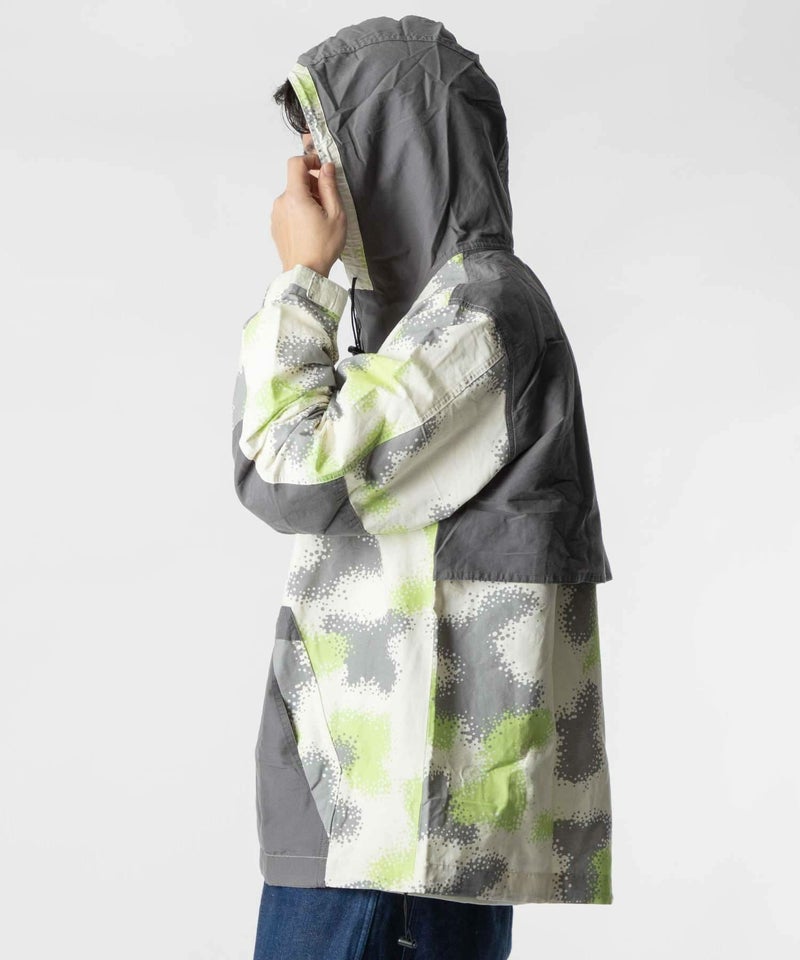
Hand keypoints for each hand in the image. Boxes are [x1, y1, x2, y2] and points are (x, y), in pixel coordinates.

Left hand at [270, 155, 346, 277]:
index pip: (295, 163)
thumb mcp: (336, 214)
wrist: (305, 273)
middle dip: (312, 184)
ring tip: (320, 219)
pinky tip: (311, 228)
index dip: (309, 160)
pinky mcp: (276, 226)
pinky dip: (299, 211)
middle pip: (295, 181)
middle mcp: (281, 203)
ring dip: (307, 200)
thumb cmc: (322, 248)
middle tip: (328, 202)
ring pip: (293, 196)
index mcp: (295, 197)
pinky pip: (288, 210)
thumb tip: (327, 168)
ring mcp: (276, 215)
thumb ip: (330, 186)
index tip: (321, 168)